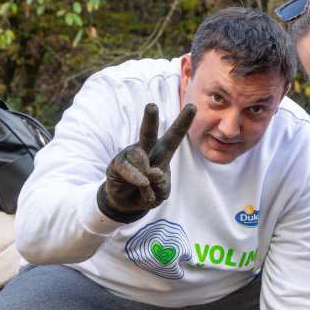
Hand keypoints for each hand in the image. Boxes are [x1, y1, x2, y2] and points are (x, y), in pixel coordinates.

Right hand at [97, 103, 196, 222]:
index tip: (192, 106)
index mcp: (163, 152)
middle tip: (152, 106)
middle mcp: (146, 149)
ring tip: (146, 188)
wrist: (128, 204)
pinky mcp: (117, 163)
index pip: (175, 136)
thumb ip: (162, 184)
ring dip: (145, 178)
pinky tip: (141, 186)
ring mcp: (130, 155)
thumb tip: (153, 172)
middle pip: (148, 133)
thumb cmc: (149, 193)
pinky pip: (128, 169)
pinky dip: (137, 180)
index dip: (183, 122)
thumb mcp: (162, 193)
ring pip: (138, 158)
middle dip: (150, 119)